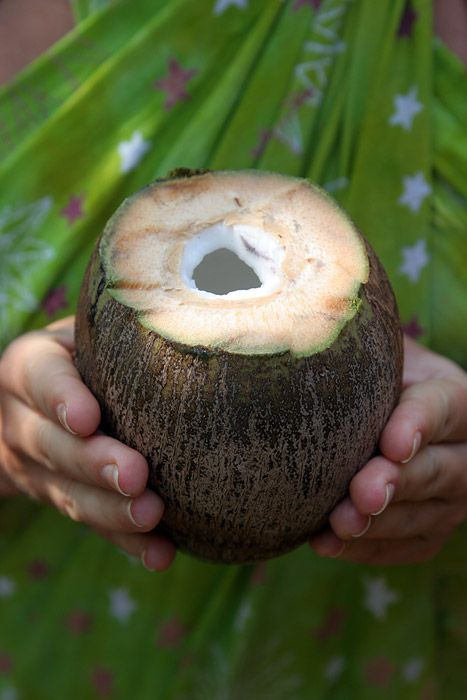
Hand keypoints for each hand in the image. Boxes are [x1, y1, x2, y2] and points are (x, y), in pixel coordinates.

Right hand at [0, 317, 175, 571]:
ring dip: (110, 511)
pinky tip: (161, 554)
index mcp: (29, 368)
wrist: (30, 404)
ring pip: (69, 493)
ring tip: (151, 517)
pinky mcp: (63, 499)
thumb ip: (119, 321)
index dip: (60, 399)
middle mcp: (24, 421)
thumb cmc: (83, 354)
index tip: (87, 418)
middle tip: (136, 476)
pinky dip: (127, 542)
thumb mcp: (83, 330)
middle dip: (93, 464)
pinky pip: (93, 525)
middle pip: (51, 445)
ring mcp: (38, 469)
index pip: (39, 378)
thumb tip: (201, 287)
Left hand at [310, 336, 466, 564]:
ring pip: (422, 515)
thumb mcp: (378, 356)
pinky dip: (365, 548)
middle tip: (362, 493)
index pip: (444, 408)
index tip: (391, 443)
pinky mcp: (427, 530)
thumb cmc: (371, 378)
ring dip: (379, 525)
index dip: (419, 425)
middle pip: (438, 469)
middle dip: (398, 483)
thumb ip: (363, 350)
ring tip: (338, 525)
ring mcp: (451, 498)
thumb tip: (312, 318)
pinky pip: (404, 546)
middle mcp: (464, 451)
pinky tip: (325, 543)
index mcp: (457, 398)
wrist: (377, 416)